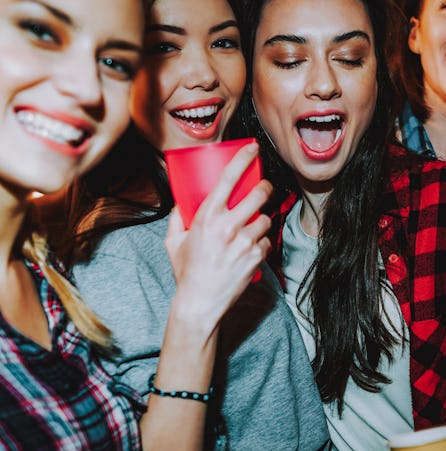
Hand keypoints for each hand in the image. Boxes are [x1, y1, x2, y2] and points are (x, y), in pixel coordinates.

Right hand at [165, 143, 271, 334]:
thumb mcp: (174, 241)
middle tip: (264, 188)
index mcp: (207, 216)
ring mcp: (245, 241)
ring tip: (249, 230)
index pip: (229, 178)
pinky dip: (261, 244)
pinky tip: (249, 251)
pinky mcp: (256, 257)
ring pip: (265, 219)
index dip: (244, 158)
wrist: (200, 302)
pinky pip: (267, 241)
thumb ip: (177, 218)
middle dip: (265, 188)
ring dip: (260, 221)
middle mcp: (228, 225)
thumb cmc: (187, 271)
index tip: (253, 147)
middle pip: (260, 194)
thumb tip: (181, 202)